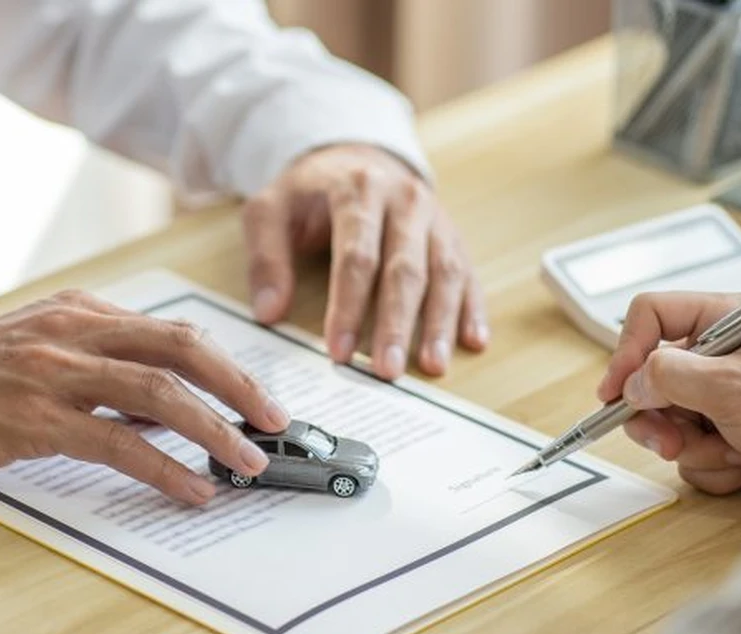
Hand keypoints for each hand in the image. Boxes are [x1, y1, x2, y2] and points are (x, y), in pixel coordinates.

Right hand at [0, 290, 289, 504]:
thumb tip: (169, 403)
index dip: (225, 365)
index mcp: (81, 310)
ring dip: (213, 429)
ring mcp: (53, 371)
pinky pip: (115, 442)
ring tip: (246, 462)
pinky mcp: (32, 417)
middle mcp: (73, 330)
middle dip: (238, 386)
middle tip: (274, 422)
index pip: (172, 331)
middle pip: (179, 348)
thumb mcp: (44, 347)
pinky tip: (190, 488)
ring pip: (157, 392)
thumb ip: (104, 363)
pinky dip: (163, 467)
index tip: (257, 398)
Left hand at [242, 143, 487, 379]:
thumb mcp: (270, 210)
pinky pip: (468, 272)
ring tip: (433, 366)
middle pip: (405, 269)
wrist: (354, 156)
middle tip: (387, 371)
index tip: (338, 350)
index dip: (347, 306)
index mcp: (358, 189)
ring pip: (444, 272)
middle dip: (396, 323)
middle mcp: (405, 200)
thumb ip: (265, 257)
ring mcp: (435, 217)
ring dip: (440, 322)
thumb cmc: (309, 193)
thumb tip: (269, 312)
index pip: (356, 255)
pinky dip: (473, 308)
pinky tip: (475, 341)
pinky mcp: (452, 234)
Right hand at [596, 292, 740, 495]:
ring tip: (732, 451)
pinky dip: (712, 464)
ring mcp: (717, 397)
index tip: (616, 390)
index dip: (627, 350)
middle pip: (648, 379)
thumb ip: (669, 377)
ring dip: (695, 447)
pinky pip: (687, 452)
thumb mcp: (730, 385)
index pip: (651, 316)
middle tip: (670, 441)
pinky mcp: (721, 433)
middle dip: (660, 419)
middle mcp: (716, 356)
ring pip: (665, 423)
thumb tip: (630, 386)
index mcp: (723, 320)